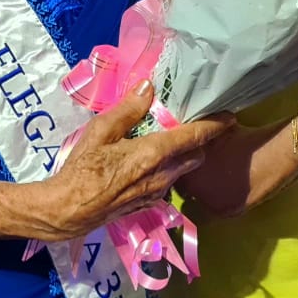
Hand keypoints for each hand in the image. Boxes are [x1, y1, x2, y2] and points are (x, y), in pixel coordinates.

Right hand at [34, 84, 234, 241]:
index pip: (194, 137)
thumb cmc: (81, 169)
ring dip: (183, 156)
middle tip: (192, 124)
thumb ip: (127, 109)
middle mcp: (163, 175)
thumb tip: (148, 86)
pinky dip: (168, 169)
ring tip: (170, 141)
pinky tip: (149, 163)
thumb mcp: (100, 131)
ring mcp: (157, 192)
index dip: (215, 125)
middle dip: (200, 141)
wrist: (68, 210)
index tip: (229, 115)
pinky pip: (168, 182)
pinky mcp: (148, 203)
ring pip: (182, 170)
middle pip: (195, 155)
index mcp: (153, 153)